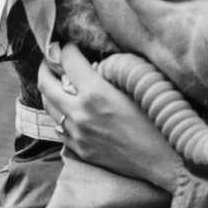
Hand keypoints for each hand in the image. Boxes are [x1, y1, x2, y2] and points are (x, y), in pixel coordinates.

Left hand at [38, 44, 182, 191]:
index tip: (70, 46)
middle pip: (46, 84)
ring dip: (50, 91)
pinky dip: (59, 115)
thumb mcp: (135, 89)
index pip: (68, 60)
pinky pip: (59, 128)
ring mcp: (77, 134)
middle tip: (52, 60)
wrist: (161, 162)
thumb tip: (93, 62)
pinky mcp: (80, 150)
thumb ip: (110, 74)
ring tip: (57, 83)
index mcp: (96, 94)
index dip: (67, 48)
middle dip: (46, 67)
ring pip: (48, 107)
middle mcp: (80, 114)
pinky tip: (69, 110)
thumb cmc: (156, 122)